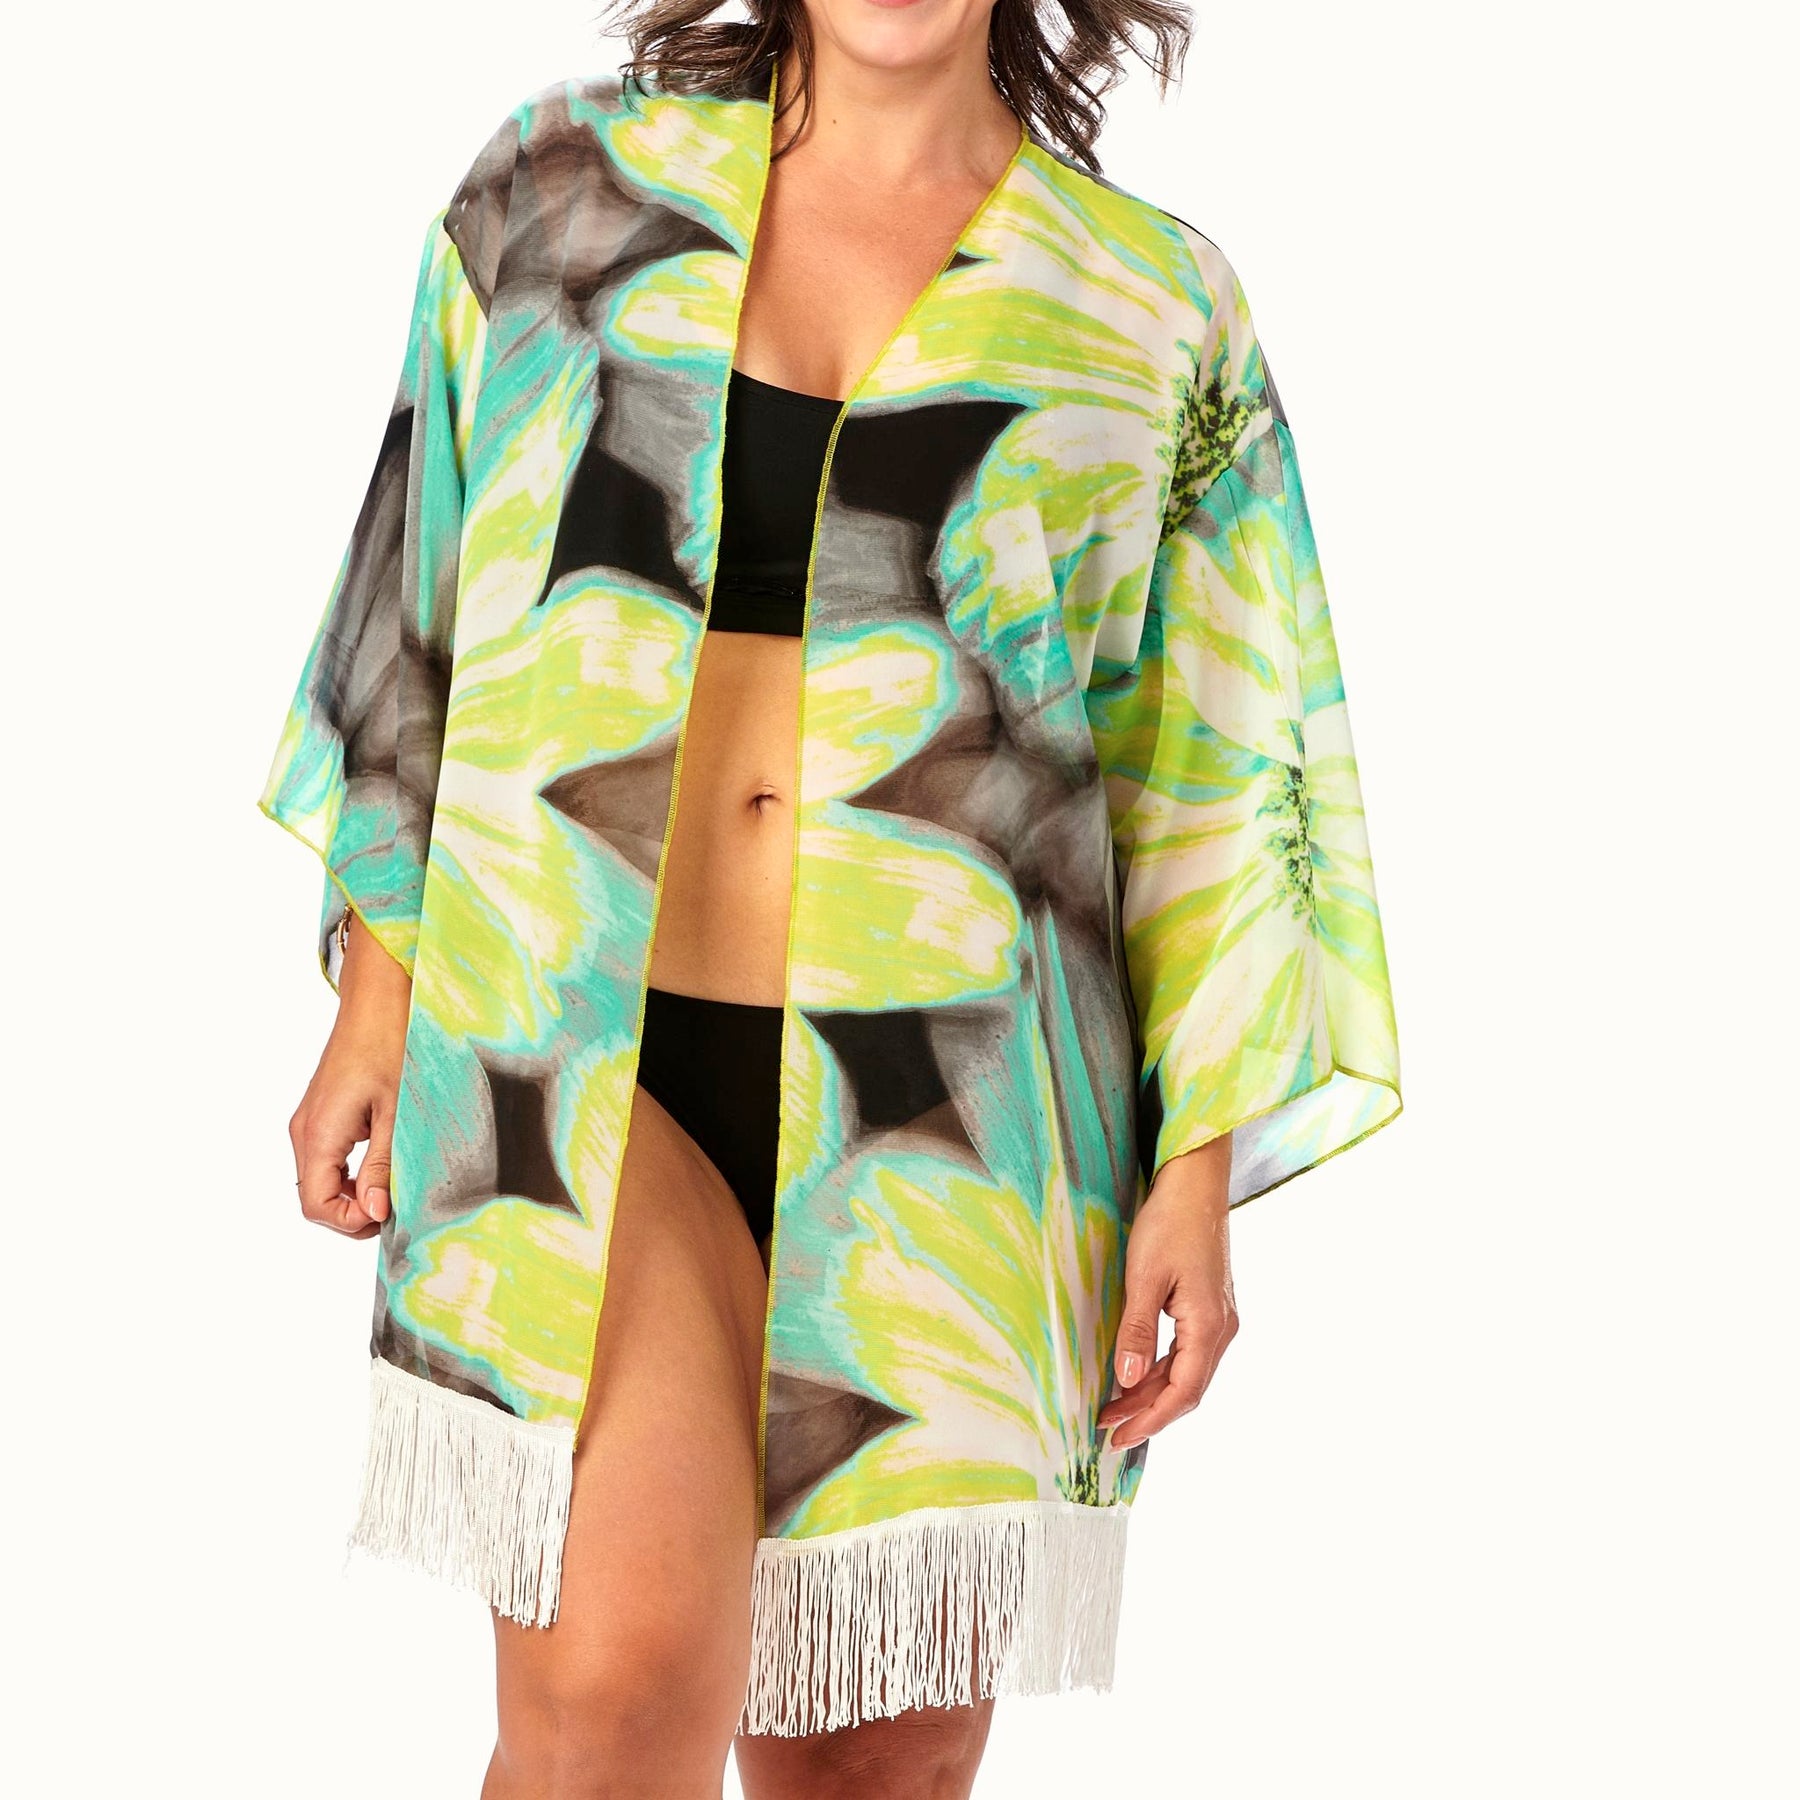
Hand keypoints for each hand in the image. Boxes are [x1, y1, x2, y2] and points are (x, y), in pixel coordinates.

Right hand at [287, 909, 411, 1239]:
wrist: (379, 1001)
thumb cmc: (392, 1048)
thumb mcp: (396, 1113)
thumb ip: (382, 1166)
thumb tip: (374, 1213)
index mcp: (318, 1134)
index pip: (316, 1206)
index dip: (351, 1221)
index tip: (390, 1214)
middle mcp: (304, 1132)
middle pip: (315, 1198)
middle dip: (353, 1211)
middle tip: (397, 1204)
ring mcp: (309, 1122)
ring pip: (321, 1180)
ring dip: (353, 1193)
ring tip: (393, 1184)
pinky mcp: (321, 1114)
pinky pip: (327, 1160)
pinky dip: (351, 1173)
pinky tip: (384, 1164)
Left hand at [1098, 1134, 1237, 1450]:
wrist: (1195, 1183)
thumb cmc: (1171, 1223)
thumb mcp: (1145, 1277)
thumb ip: (1137, 1331)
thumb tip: (1127, 1380)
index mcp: (1210, 1326)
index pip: (1183, 1393)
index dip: (1150, 1420)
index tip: (1118, 1438)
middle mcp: (1221, 1328)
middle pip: (1186, 1387)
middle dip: (1146, 1412)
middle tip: (1106, 1428)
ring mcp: (1218, 1317)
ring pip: (1185, 1371)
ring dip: (1151, 1391)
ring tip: (1113, 1406)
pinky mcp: (1208, 1306)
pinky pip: (1185, 1351)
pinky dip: (1159, 1368)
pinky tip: (1134, 1374)